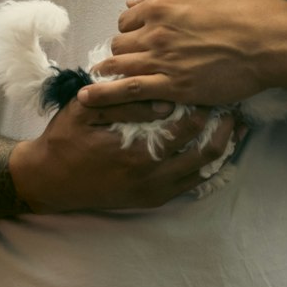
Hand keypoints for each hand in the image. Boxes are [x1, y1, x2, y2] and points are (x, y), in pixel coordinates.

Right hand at [10, 90, 242, 212]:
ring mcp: (153, 191)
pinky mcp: (152, 199)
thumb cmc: (65, 139)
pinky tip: (219, 149)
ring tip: (237, 127)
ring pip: (203, 171)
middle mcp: (151, 177)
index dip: (205, 106)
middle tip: (235, 106)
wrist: (48, 181)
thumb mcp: (85, 111)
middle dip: (224, 127)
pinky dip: (209, 166)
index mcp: (137, 153)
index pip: (185, 127)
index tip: (216, 86)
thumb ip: (124, 104)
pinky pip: (192, 185)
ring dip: (223, 148)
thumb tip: (163, 100)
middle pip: (204, 151)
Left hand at [79, 0, 286, 109]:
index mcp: (161, 4)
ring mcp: (163, 60)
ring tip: (96, 83)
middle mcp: (155, 31)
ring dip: (108, 73)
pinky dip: (109, 95)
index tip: (138, 37)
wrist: (270, 39)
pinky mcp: (174, 87)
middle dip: (122, 52)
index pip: (127, 19)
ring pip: (119, 67)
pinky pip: (131, 91)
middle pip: (120, 44)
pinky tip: (92, 99)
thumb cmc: (244, 4)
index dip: (130, 28)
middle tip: (129, 60)